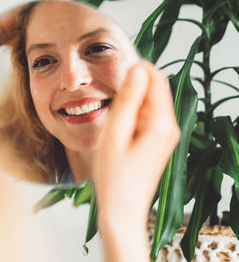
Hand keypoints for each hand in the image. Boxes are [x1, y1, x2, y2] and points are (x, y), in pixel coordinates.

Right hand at [93, 61, 179, 260]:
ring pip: (149, 104)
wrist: (122, 210)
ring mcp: (165, 136)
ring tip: (112, 118)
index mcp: (161, 123)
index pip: (157, 79)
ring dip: (131, 102)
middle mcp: (169, 128)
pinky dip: (132, 116)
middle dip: (133, 86)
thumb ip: (128, 99)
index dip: (137, 68)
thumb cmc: (115, 178)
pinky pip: (147, 119)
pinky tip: (117, 129)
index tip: (115, 69)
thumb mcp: (116, 133)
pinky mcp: (157, 143)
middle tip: (110, 97)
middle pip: (155, 90)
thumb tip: (137, 70)